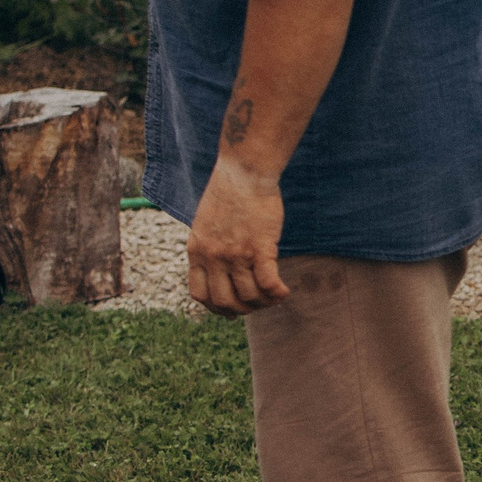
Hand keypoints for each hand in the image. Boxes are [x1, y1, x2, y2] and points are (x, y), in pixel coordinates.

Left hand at [186, 157, 290, 316]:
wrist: (244, 171)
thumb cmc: (230, 192)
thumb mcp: (206, 223)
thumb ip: (210, 246)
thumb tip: (220, 265)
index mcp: (197, 251)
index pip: (200, 295)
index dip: (216, 308)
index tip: (231, 308)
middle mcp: (213, 256)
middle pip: (224, 301)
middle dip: (241, 310)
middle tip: (256, 304)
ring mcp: (235, 254)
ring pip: (248, 296)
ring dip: (263, 303)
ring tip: (273, 296)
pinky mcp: (259, 248)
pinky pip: (268, 283)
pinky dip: (277, 294)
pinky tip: (284, 291)